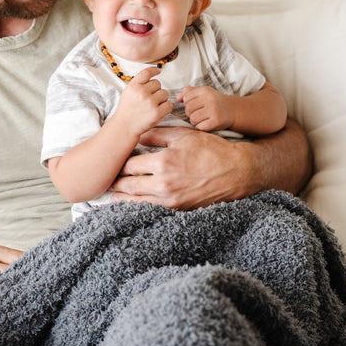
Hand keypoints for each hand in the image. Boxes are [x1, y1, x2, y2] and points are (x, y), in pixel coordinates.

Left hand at [110, 126, 256, 209]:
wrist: (238, 172)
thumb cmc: (212, 150)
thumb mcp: (184, 135)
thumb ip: (157, 135)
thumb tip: (138, 134)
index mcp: (163, 162)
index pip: (129, 166)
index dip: (119, 164)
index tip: (114, 163)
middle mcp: (164, 184)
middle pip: (128, 186)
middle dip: (116, 183)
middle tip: (107, 180)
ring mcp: (171, 200)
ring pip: (136, 202)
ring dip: (123, 198)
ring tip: (113, 195)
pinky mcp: (178, 210)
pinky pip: (151, 211)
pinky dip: (139, 208)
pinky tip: (132, 205)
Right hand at [114, 67, 172, 137]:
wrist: (124, 127)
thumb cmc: (127, 110)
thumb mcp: (128, 92)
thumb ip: (139, 83)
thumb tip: (153, 72)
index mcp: (133, 86)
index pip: (147, 72)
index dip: (154, 70)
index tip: (158, 71)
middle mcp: (142, 92)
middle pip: (158, 83)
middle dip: (156, 90)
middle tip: (148, 99)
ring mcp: (150, 102)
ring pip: (165, 93)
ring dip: (161, 99)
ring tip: (152, 106)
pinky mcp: (157, 112)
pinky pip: (169, 105)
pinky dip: (166, 108)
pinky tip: (158, 111)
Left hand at [178, 86, 232, 131]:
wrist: (234, 110)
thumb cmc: (215, 102)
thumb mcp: (204, 93)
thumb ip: (189, 92)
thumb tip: (177, 99)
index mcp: (205, 91)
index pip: (186, 98)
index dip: (188, 104)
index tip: (196, 106)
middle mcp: (210, 99)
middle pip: (188, 109)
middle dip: (191, 114)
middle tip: (199, 114)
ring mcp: (214, 110)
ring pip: (193, 119)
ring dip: (195, 121)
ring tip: (203, 119)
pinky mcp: (216, 121)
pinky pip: (200, 127)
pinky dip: (202, 127)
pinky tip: (208, 124)